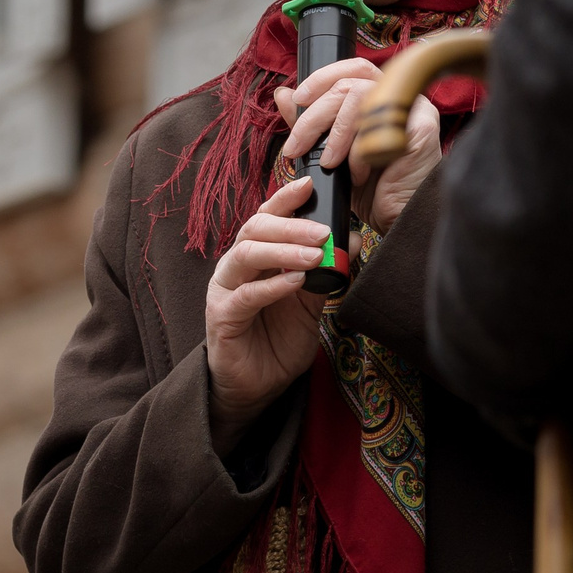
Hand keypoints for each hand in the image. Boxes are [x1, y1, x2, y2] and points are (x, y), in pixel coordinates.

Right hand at [205, 175, 328, 454]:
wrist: (256, 387)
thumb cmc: (278, 341)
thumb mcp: (309, 304)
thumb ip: (323, 274)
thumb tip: (350, 242)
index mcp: (254, 259)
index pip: (265, 219)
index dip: (284, 200)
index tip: (309, 185)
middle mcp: (234, 268)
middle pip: (254, 230)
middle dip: (291, 225)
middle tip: (325, 230)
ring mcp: (224, 291)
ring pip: (245, 255)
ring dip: (282, 250)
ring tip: (313, 254)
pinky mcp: (221, 317)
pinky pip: (244, 295)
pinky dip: (271, 286)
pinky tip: (296, 282)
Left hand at [273, 58, 443, 235]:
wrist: (399, 218)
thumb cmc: (371, 186)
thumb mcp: (333, 150)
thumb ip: (312, 121)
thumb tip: (283, 95)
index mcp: (383, 95)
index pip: (353, 67)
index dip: (321, 78)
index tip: (297, 100)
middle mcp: (402, 96)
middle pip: (348, 85)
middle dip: (312, 118)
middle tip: (296, 148)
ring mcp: (416, 109)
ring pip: (358, 98)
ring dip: (333, 135)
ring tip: (328, 163)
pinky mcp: (422, 128)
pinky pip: (376, 128)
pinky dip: (358, 154)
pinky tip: (357, 175)